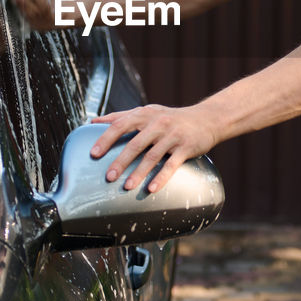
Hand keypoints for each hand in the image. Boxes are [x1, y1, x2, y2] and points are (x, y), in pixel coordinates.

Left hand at [90, 104, 218, 192]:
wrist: (206, 119)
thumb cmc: (171, 118)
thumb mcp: (148, 112)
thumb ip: (122, 116)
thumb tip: (93, 121)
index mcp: (145, 114)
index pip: (121, 124)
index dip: (106, 139)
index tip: (93, 154)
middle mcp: (158, 123)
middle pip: (135, 143)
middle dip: (121, 161)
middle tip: (109, 176)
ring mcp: (173, 135)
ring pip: (152, 156)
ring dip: (139, 173)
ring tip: (127, 187)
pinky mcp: (186, 147)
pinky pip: (172, 164)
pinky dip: (161, 177)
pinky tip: (151, 189)